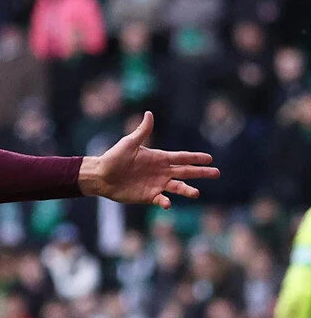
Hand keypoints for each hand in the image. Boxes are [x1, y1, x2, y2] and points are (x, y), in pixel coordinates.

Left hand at [79, 111, 217, 208]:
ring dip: (187, 190)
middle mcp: (161, 171)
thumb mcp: (129, 143)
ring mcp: (156, 184)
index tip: (210, 158)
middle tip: (216, 173)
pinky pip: (160, 200)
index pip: (182, 157)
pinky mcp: (147, 196)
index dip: (196, 158)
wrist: (100, 176)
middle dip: (201, 172)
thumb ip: (142, 131)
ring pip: (176, 187)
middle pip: (185, 172)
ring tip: (196, 193)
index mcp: (159, 158)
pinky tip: (168, 204)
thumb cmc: (113, 158)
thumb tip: (149, 113)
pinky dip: (165, 202)